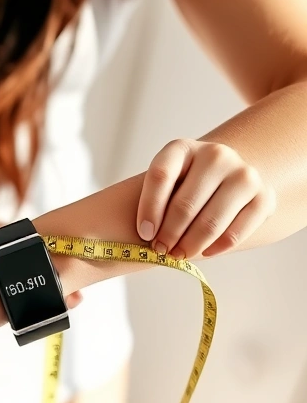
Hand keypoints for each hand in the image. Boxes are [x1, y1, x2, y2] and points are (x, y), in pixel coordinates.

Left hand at [137, 139, 276, 258]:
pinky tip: (204, 252)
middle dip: (168, 235)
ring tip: (178, 254)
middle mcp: (216, 155)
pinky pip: (236, 232)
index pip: (160, 176)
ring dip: (189, 245)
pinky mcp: (264, 197)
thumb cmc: (184, 185)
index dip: (149, 209)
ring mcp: (244, 175)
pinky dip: (216, 247)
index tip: (144, 234)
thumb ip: (153, 201)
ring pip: (210, 222)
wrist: (225, 178)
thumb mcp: (165, 182)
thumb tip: (138, 235)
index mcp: (183, 148)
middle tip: (161, 250)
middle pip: (185, 204)